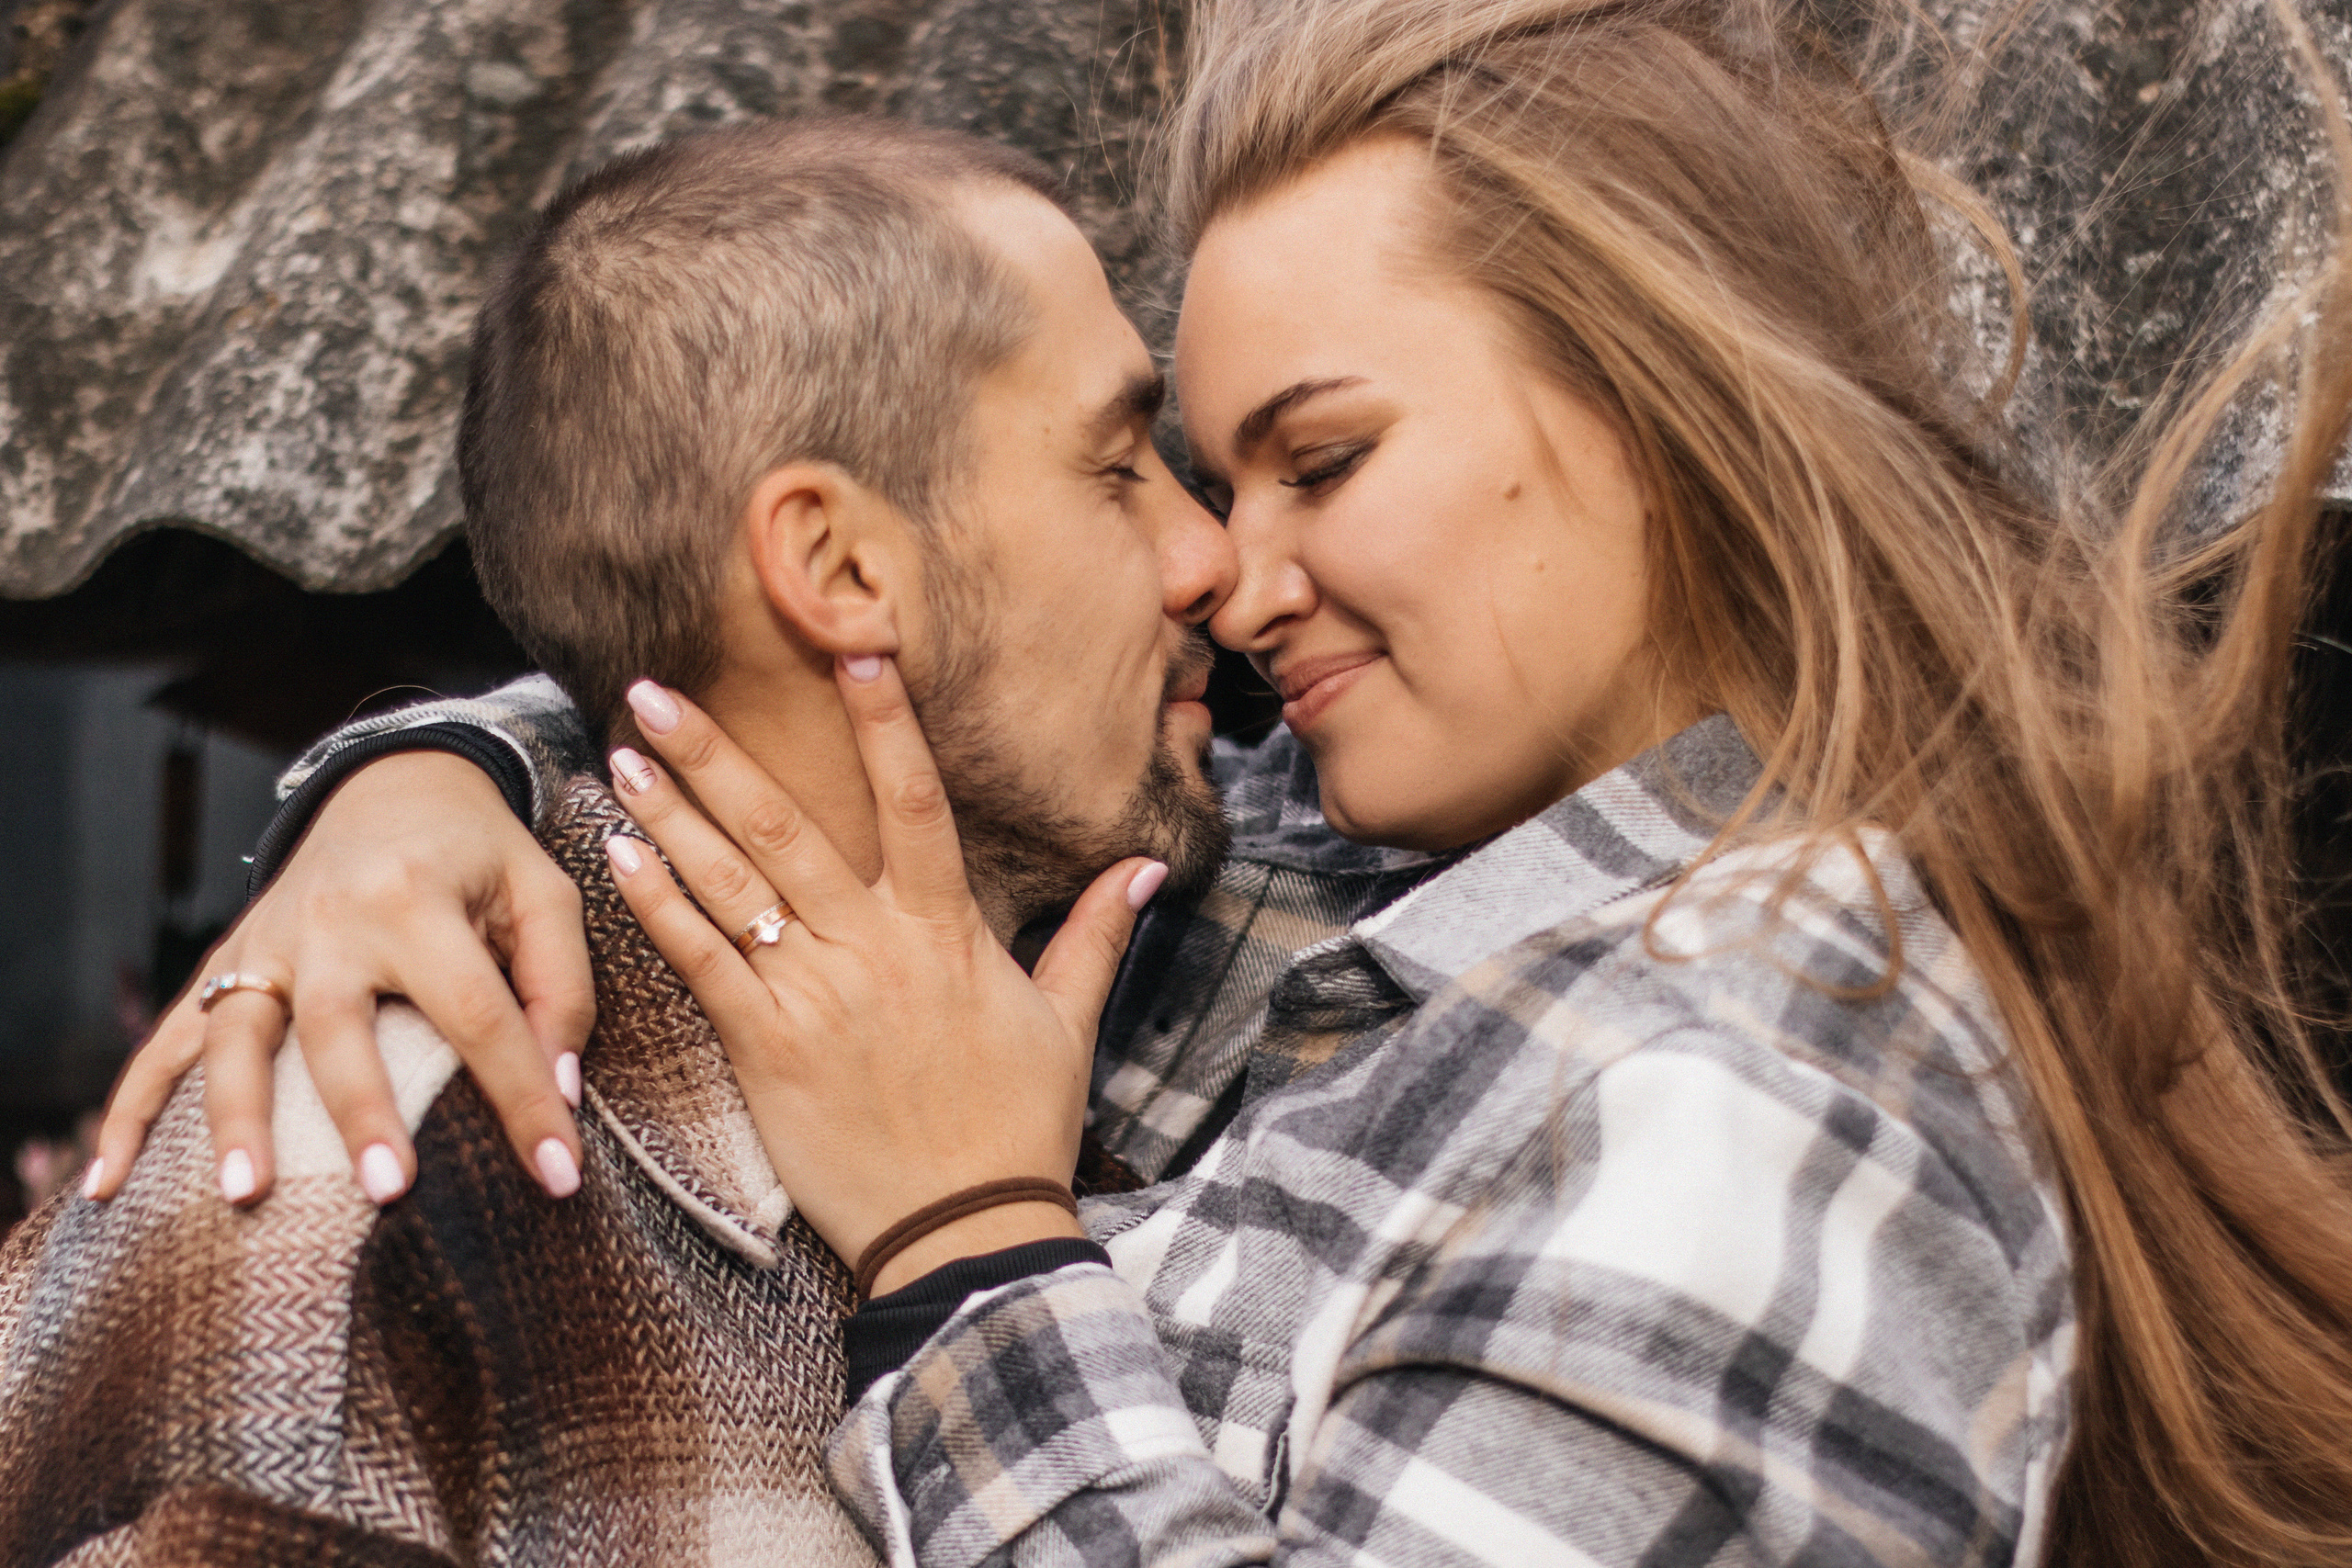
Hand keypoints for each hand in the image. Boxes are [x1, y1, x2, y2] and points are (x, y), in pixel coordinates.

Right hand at [88, 751, 596, 1206]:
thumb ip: (561, 986)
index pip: (481, 1015)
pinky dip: (132, 1109)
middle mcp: (332, 921)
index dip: (524, 1100)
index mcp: (420, 899)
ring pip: (237, 1035)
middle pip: (341, 1025)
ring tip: (246, 1195)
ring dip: (237, 1118)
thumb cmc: (482, 856)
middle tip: (390, 1191)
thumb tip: (557, 1087)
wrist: (395, 784)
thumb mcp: (544, 895)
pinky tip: (109, 1180)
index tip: (561, 1177)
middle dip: (364, 1110)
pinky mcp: (227, 962)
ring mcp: (266, 943)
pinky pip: (168, 1039)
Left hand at [603, 658, 1164, 1295]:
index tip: (855, 650)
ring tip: (622, 755)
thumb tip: (1144, 867)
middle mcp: (876, 949)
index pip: (916, 802)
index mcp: (947, 932)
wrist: (967, 1233)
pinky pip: (703, 964)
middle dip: (716, 753)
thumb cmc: (1018, 1127)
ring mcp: (817, 997)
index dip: (885, 723)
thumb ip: (1093, 935)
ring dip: (671, 814)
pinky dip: (659, 907)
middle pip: (789, 828)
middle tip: (654, 689)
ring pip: (734, 886)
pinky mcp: (769, 1050)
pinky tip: (619, 856)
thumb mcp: (1067, 1022)